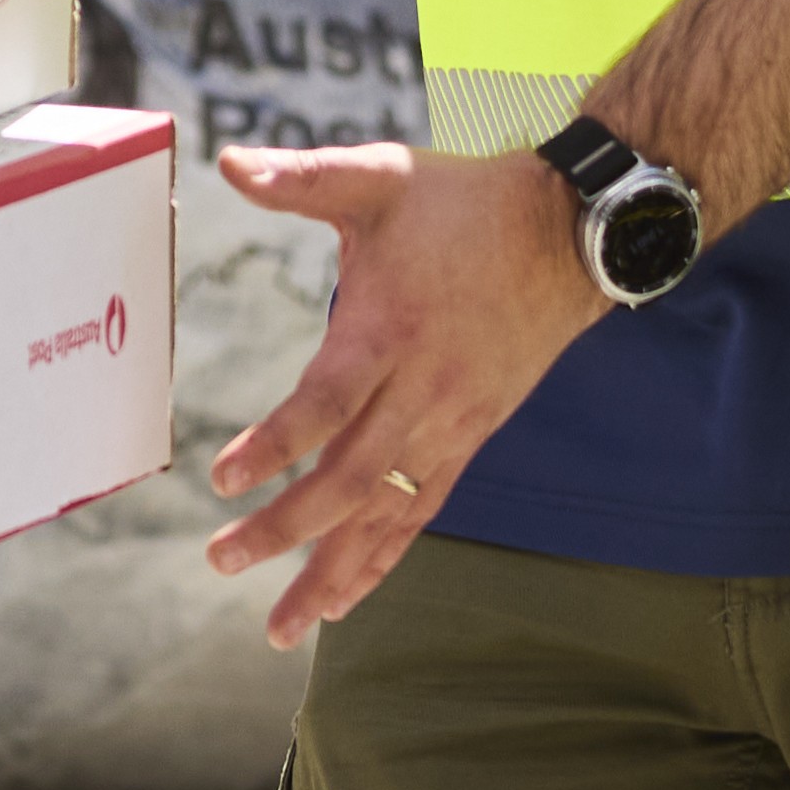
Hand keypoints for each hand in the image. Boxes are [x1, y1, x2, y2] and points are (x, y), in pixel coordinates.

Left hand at [199, 142, 599, 649]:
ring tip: (282, 626)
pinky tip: (346, 597)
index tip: (223, 481)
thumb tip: (229, 163)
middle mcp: (424, 392)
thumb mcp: (380, 176)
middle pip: (350, 479)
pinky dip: (384, 558)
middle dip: (285, 530)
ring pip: (388, 515)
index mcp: (390, 330)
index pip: (327, 405)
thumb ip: (302, 177)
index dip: (276, 445)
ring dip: (334, 571)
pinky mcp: (471, 438)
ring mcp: (452, 424)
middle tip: (220, 561)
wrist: (569, 235)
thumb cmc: (463, 204)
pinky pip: (423, 512)